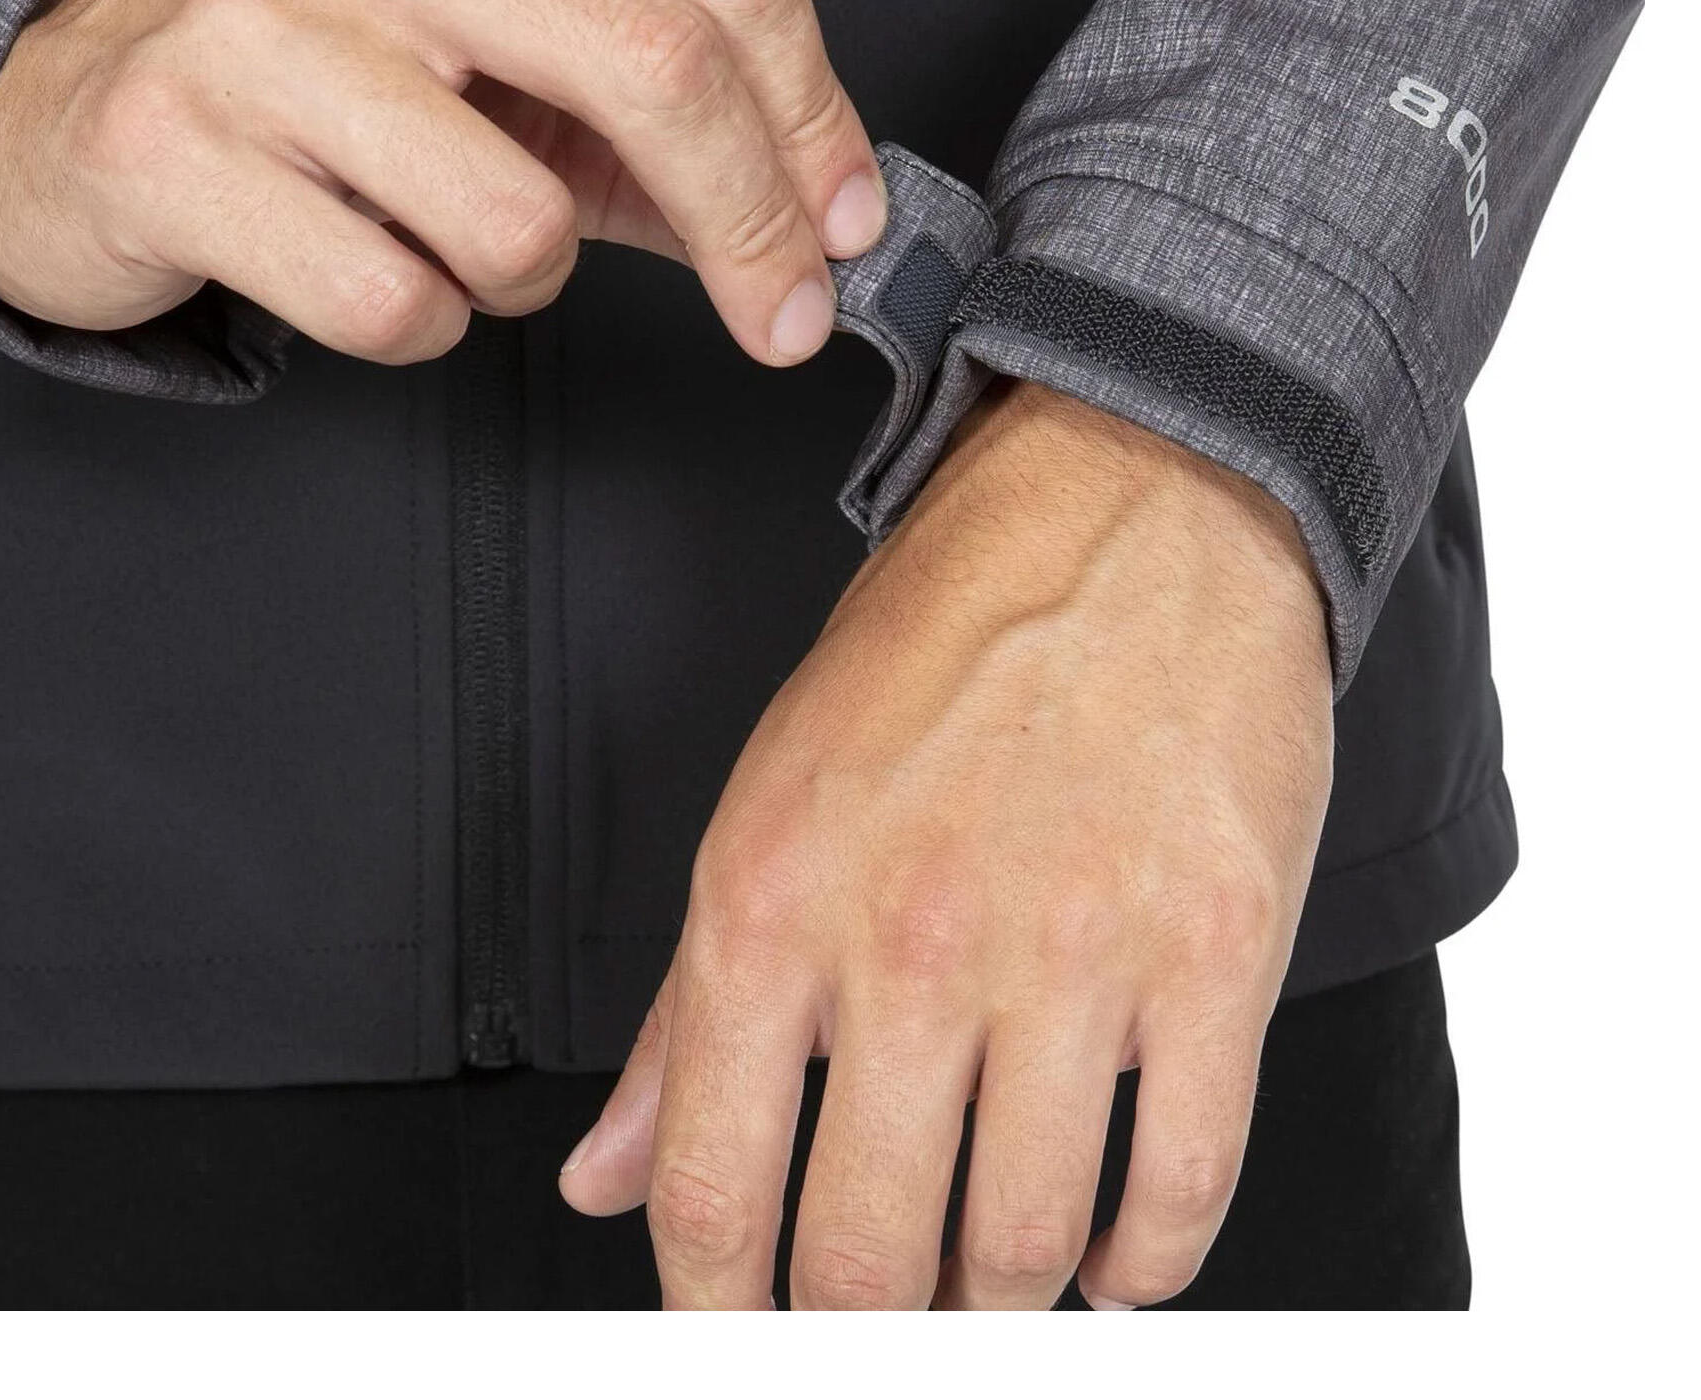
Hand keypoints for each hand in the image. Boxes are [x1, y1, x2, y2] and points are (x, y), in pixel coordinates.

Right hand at [0, 0, 884, 364]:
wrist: (56, 79)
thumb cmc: (304, 54)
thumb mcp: (484, 23)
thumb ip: (643, 99)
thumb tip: (807, 209)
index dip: (814, 114)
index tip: (841, 222)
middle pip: (659, 66)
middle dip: (753, 224)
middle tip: (779, 315)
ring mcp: (257, 19)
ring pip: (522, 222)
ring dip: (523, 276)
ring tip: (444, 233)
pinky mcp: (173, 144)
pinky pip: (396, 305)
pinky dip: (414, 322)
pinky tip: (359, 260)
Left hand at [558, 381, 1332, 1307]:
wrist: (1129, 503)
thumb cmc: (945, 641)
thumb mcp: (767, 796)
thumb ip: (680, 1008)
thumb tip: (605, 1174)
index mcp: (772, 898)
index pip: (706, 1188)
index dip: (709, 1314)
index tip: (732, 1341)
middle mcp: (912, 939)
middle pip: (863, 1261)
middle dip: (856, 1338)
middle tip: (873, 1329)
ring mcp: (1073, 953)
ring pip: (1022, 1251)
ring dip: (998, 1309)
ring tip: (987, 1293)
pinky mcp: (1213, 952)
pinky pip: (1183, 1190)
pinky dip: (1144, 1262)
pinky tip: (1115, 1259)